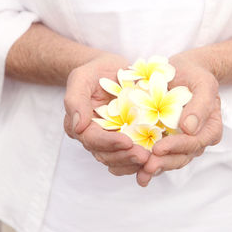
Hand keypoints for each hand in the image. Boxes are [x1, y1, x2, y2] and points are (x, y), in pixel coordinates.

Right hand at [64, 53, 150, 174]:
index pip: (92, 139)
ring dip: (134, 162)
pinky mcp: (126, 138)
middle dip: (125, 156)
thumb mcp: (81, 78)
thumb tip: (78, 127)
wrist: (110, 69)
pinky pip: (131, 155)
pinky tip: (155, 159)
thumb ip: (75, 100)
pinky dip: (141, 161)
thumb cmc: (94, 71)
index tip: (127, 142)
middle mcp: (94, 136)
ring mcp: (111, 139)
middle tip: (144, 156)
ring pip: (118, 160)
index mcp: (80, 125)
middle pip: (105, 155)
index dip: (109, 143)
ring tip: (151, 159)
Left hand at [136, 53, 222, 185]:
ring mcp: (180, 142)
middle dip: (163, 163)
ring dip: (154, 169)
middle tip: (146, 167)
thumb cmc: (196, 76)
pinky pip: (157, 155)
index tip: (158, 148)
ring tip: (140, 175)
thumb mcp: (204, 84)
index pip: (194, 143)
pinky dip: (145, 163)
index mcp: (209, 129)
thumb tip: (190, 128)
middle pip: (181, 157)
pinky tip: (133, 170)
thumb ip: (201, 105)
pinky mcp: (165, 140)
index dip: (176, 147)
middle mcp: (196, 140)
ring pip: (169, 161)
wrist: (183, 72)